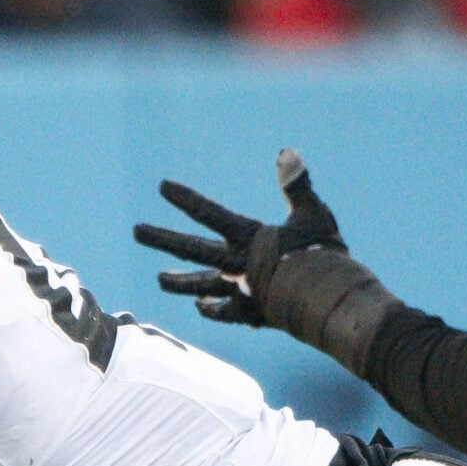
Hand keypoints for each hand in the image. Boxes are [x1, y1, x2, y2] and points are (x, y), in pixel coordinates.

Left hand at [134, 149, 397, 376]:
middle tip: (136, 231)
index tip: (162, 187)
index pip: (209, 213)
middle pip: (190, 249)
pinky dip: (211, 307)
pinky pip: (222, 311)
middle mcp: (235, 263)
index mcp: (248, 236)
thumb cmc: (325, 253)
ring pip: (199, 284)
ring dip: (178, 281)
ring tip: (159, 279)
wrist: (330, 300)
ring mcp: (238, 290)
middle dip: (161, 238)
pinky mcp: (247, 313)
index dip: (185, 199)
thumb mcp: (314, 214)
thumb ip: (297, 185)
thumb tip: (286, 152)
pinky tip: (200, 305)